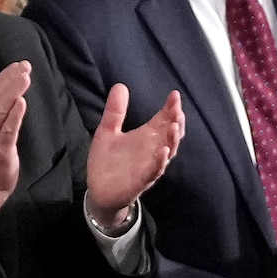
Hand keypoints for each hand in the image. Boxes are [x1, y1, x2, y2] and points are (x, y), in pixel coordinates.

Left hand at [82, 78, 185, 218]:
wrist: (99, 192)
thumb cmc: (107, 162)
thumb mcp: (107, 131)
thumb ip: (115, 111)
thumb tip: (120, 85)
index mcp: (146, 136)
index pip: (164, 119)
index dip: (171, 108)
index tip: (175, 94)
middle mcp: (152, 149)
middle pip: (171, 133)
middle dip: (176, 121)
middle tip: (177, 109)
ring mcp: (149, 165)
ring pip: (168, 151)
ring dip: (172, 139)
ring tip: (174, 126)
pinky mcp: (141, 180)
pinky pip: (154, 171)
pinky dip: (160, 161)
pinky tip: (163, 151)